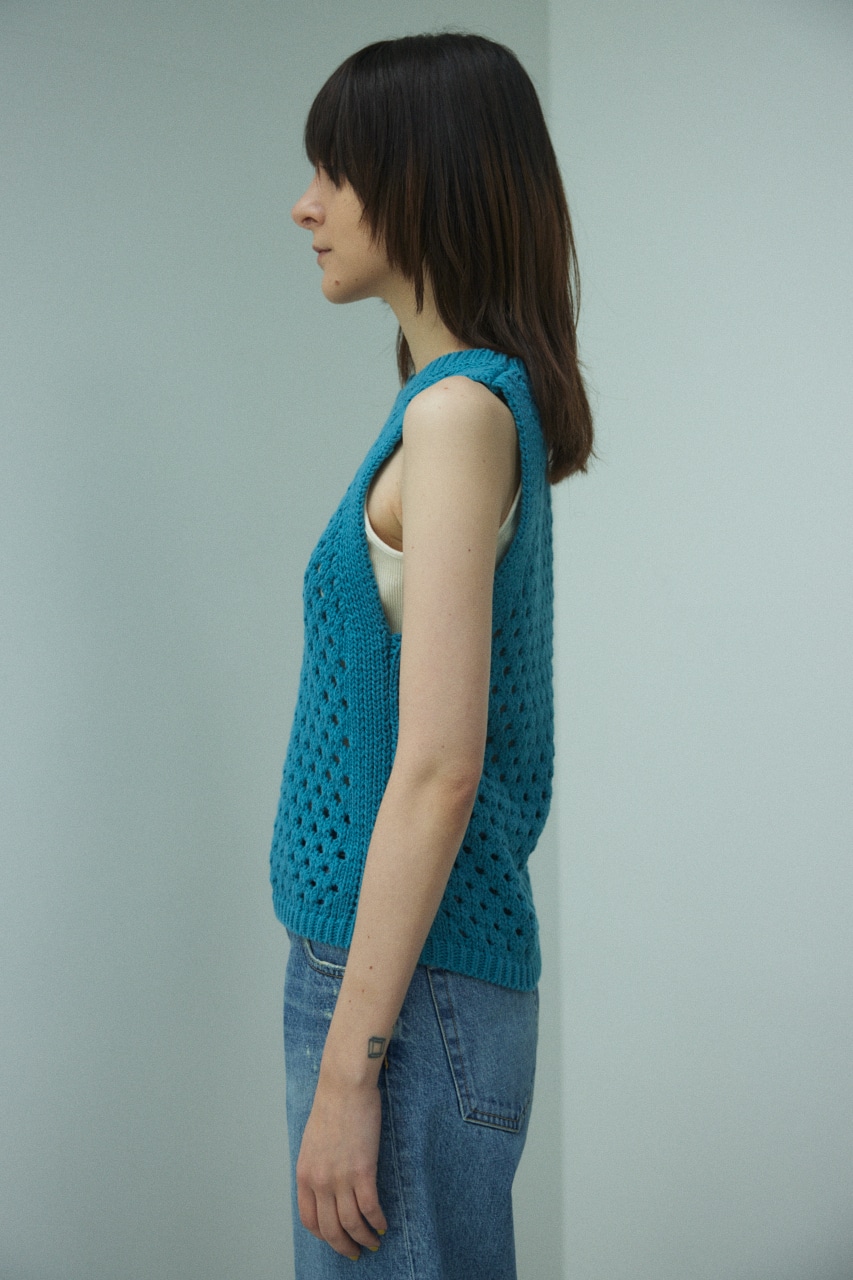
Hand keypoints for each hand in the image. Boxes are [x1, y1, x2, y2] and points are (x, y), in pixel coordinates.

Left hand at [296, 1073, 387, 1259]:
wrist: (345, 1086)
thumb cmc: (332, 1107)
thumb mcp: (313, 1143)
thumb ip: (317, 1168)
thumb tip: (327, 1188)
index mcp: (305, 1174)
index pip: (309, 1220)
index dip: (323, 1235)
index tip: (335, 1239)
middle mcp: (320, 1181)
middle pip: (330, 1229)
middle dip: (344, 1246)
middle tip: (355, 1253)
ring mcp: (340, 1178)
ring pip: (352, 1224)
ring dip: (364, 1239)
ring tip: (373, 1243)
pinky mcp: (363, 1170)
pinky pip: (370, 1208)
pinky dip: (378, 1222)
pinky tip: (383, 1225)